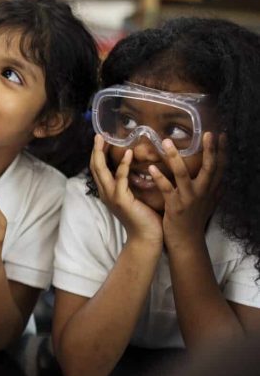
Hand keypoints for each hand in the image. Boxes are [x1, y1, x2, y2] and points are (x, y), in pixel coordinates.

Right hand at [90, 135, 161, 244]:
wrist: (148, 238)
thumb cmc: (145, 218)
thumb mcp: (136, 197)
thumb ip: (133, 183)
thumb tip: (140, 168)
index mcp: (109, 192)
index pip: (98, 169)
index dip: (97, 154)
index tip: (101, 140)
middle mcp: (106, 193)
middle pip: (95, 167)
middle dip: (95, 150)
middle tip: (98, 134)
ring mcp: (112, 197)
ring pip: (101, 171)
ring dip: (101, 153)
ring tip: (105, 139)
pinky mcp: (121, 200)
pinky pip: (120, 179)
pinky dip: (123, 165)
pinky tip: (128, 153)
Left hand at [151, 133, 225, 247]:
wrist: (186, 241)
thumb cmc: (195, 220)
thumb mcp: (209, 204)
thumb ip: (215, 191)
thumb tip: (224, 181)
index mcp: (211, 190)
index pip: (220, 167)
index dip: (222, 151)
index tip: (222, 135)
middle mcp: (203, 193)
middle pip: (209, 168)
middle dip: (210, 150)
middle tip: (208, 134)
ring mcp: (189, 199)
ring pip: (183, 174)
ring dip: (174, 157)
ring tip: (166, 141)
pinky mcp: (175, 206)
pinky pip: (166, 189)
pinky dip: (159, 178)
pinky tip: (152, 168)